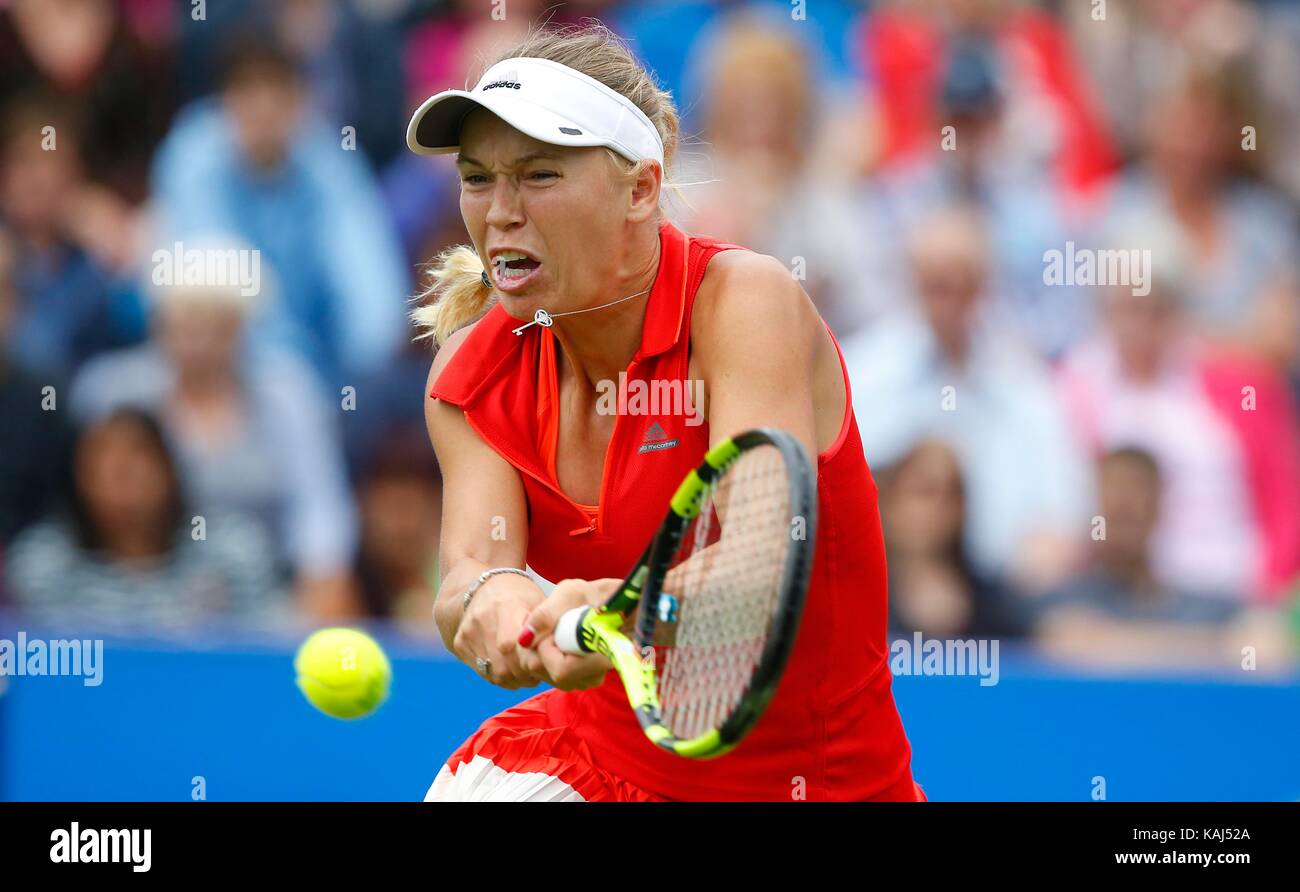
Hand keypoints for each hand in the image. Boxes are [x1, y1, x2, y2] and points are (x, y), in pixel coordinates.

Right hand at [452, 573, 548, 689]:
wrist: (483, 587)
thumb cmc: (519, 595)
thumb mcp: (538, 602)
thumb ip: (547, 627)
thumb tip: (558, 654)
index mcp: (504, 606)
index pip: (512, 645)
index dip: (531, 660)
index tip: (545, 661)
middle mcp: (482, 620)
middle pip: (505, 665)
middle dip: (526, 674)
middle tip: (540, 671)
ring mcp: (468, 633)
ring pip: (495, 674)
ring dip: (516, 678)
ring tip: (528, 669)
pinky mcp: (460, 644)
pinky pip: (485, 673)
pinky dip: (502, 677)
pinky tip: (513, 667)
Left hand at [516, 578, 618, 690]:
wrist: (609, 602)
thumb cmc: (593, 595)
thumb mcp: (570, 593)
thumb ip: (546, 615)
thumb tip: (524, 640)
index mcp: (604, 657)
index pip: (561, 670)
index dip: (547, 647)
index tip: (555, 624)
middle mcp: (597, 676)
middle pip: (549, 675)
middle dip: (540, 648)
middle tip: (550, 624)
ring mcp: (587, 680)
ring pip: (545, 676)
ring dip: (541, 651)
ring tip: (556, 629)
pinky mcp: (577, 679)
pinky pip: (548, 674)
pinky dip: (544, 656)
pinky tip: (556, 639)